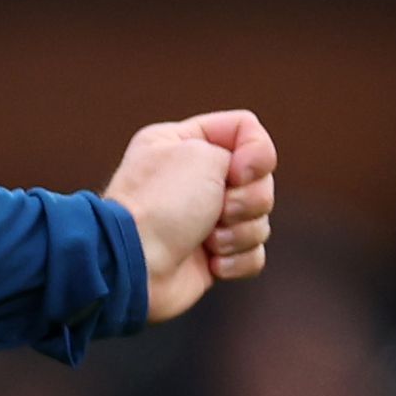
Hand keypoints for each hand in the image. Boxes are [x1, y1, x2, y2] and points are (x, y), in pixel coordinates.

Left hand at [107, 110, 276, 324]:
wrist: (135, 267)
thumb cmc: (162, 205)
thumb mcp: (202, 153)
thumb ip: (241, 151)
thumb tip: (250, 182)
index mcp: (182, 143)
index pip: (244, 129)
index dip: (254, 152)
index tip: (237, 172)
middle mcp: (193, 179)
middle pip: (259, 179)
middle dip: (248, 199)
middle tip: (220, 210)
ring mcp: (204, 219)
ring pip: (259, 218)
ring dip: (240, 232)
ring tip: (209, 241)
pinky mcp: (212, 256)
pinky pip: (253, 253)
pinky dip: (238, 259)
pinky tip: (211, 262)